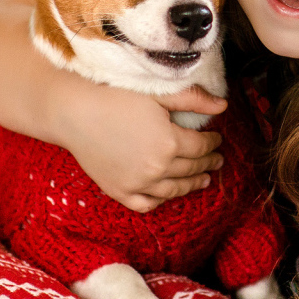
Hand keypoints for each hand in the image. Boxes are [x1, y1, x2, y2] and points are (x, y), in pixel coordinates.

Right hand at [53, 80, 228, 212]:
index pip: (202, 147)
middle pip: (191, 168)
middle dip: (207, 163)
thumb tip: (224, 106)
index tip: (218, 140)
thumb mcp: (158, 94)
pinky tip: (168, 193)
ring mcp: (137, 183)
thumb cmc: (116, 96)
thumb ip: (193, 100)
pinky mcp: (119, 191)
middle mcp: (157, 168)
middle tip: (217, 160)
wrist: (74, 113)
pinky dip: (160, 200)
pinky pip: (146, 204)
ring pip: (174, 190)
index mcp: (170, 142)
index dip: (213, 143)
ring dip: (192, 184)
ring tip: (203, 179)